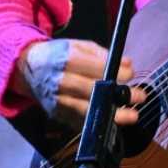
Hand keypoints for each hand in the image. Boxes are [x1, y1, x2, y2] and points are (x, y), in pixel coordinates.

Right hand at [11, 38, 144, 127]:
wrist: (28, 68)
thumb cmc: (59, 55)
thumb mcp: (79, 45)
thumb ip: (103, 54)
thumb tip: (128, 63)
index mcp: (66, 59)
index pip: (93, 67)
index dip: (115, 71)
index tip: (131, 74)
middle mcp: (60, 81)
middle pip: (90, 90)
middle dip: (116, 94)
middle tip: (139, 96)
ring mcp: (56, 100)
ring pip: (84, 110)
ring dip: (110, 114)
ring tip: (131, 116)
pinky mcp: (56, 113)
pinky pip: (77, 121)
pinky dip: (96, 122)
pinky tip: (112, 122)